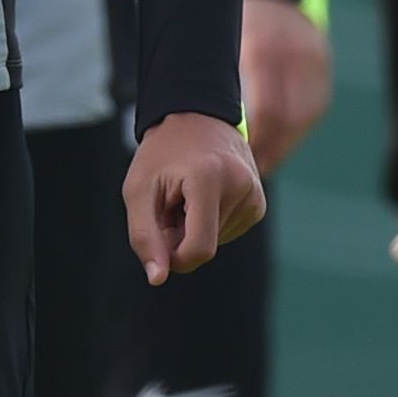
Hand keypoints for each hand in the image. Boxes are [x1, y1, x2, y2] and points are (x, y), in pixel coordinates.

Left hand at [126, 110, 264, 281]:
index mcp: (209, 180)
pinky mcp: (259, 203)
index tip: (158, 234)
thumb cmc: (161, 154)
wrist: (195, 117)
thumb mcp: (138, 190)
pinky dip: (210, 223)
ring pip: (216, 242)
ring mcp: (255, 195)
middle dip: (180, 235)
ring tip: (188, 194)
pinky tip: (204, 196)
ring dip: (194, 228)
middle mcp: (241, 187)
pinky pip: (227, 232)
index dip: (173, 256)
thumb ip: (144, 236)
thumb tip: (158, 279)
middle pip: (205, 248)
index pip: (197, 250)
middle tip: (171, 201)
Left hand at [239, 0, 331, 165]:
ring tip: (265, 161)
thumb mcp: (229, 48)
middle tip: (252, 168)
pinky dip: (295, 130)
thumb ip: (225, 87)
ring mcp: (314, 65)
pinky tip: (280, 142)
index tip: (240, 157)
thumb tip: (217, 134)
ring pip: (302, 119)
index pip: (266, 112)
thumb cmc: (242, 29)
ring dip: (284, 144)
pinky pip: (311, 110)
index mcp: (264, 52)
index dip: (255, 140)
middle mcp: (294, 59)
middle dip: (269, 148)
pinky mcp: (323, 74)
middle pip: (286, 119)